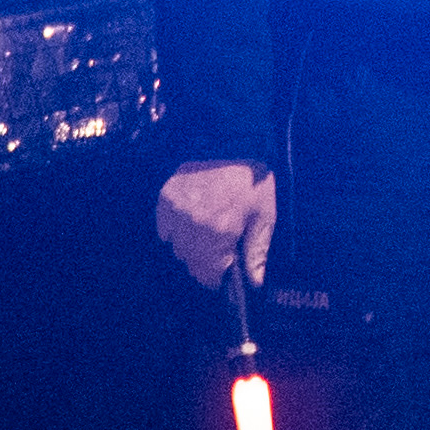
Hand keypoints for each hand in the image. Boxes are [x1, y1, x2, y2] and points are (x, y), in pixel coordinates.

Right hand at [158, 159, 275, 293]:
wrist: (235, 146)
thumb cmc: (254, 185)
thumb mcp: (264, 217)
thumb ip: (256, 251)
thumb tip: (254, 283)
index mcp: (220, 230)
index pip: (208, 272)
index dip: (217, 277)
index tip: (223, 270)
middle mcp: (194, 222)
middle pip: (190, 261)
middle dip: (205, 261)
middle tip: (218, 248)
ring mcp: (176, 209)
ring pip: (176, 247)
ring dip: (190, 246)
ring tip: (206, 233)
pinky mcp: (166, 197)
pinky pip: (165, 229)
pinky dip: (175, 230)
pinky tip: (191, 220)